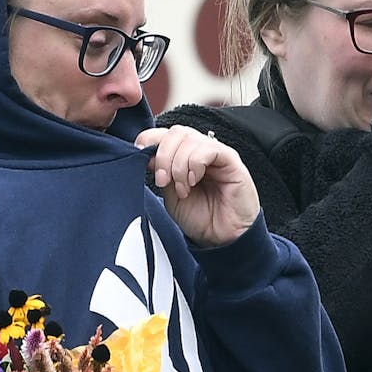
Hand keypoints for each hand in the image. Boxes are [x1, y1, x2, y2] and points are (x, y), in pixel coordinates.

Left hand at [134, 126, 259, 246]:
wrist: (222, 239)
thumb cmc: (200, 218)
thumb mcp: (170, 195)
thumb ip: (161, 172)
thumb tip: (145, 153)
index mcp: (184, 156)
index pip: (165, 134)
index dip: (149, 139)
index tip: (140, 155)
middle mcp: (200, 151)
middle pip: (176, 133)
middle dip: (163, 155)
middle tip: (162, 181)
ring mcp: (216, 153)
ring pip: (189, 139)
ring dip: (179, 165)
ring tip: (183, 189)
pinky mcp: (231, 159)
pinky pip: (209, 148)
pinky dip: (195, 164)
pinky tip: (194, 181)